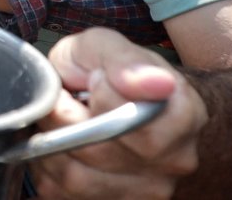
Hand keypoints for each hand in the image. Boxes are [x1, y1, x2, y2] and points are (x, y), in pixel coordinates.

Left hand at [31, 28, 207, 198]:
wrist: (115, 99)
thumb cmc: (109, 71)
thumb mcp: (105, 46)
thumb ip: (123, 59)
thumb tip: (152, 82)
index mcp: (183, 113)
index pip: (132, 117)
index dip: (98, 96)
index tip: (92, 80)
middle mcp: (174, 159)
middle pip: (98, 150)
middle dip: (64, 120)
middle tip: (66, 99)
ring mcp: (148, 189)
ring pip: (76, 177)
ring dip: (52, 146)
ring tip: (61, 122)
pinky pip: (63, 193)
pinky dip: (48, 167)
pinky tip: (60, 145)